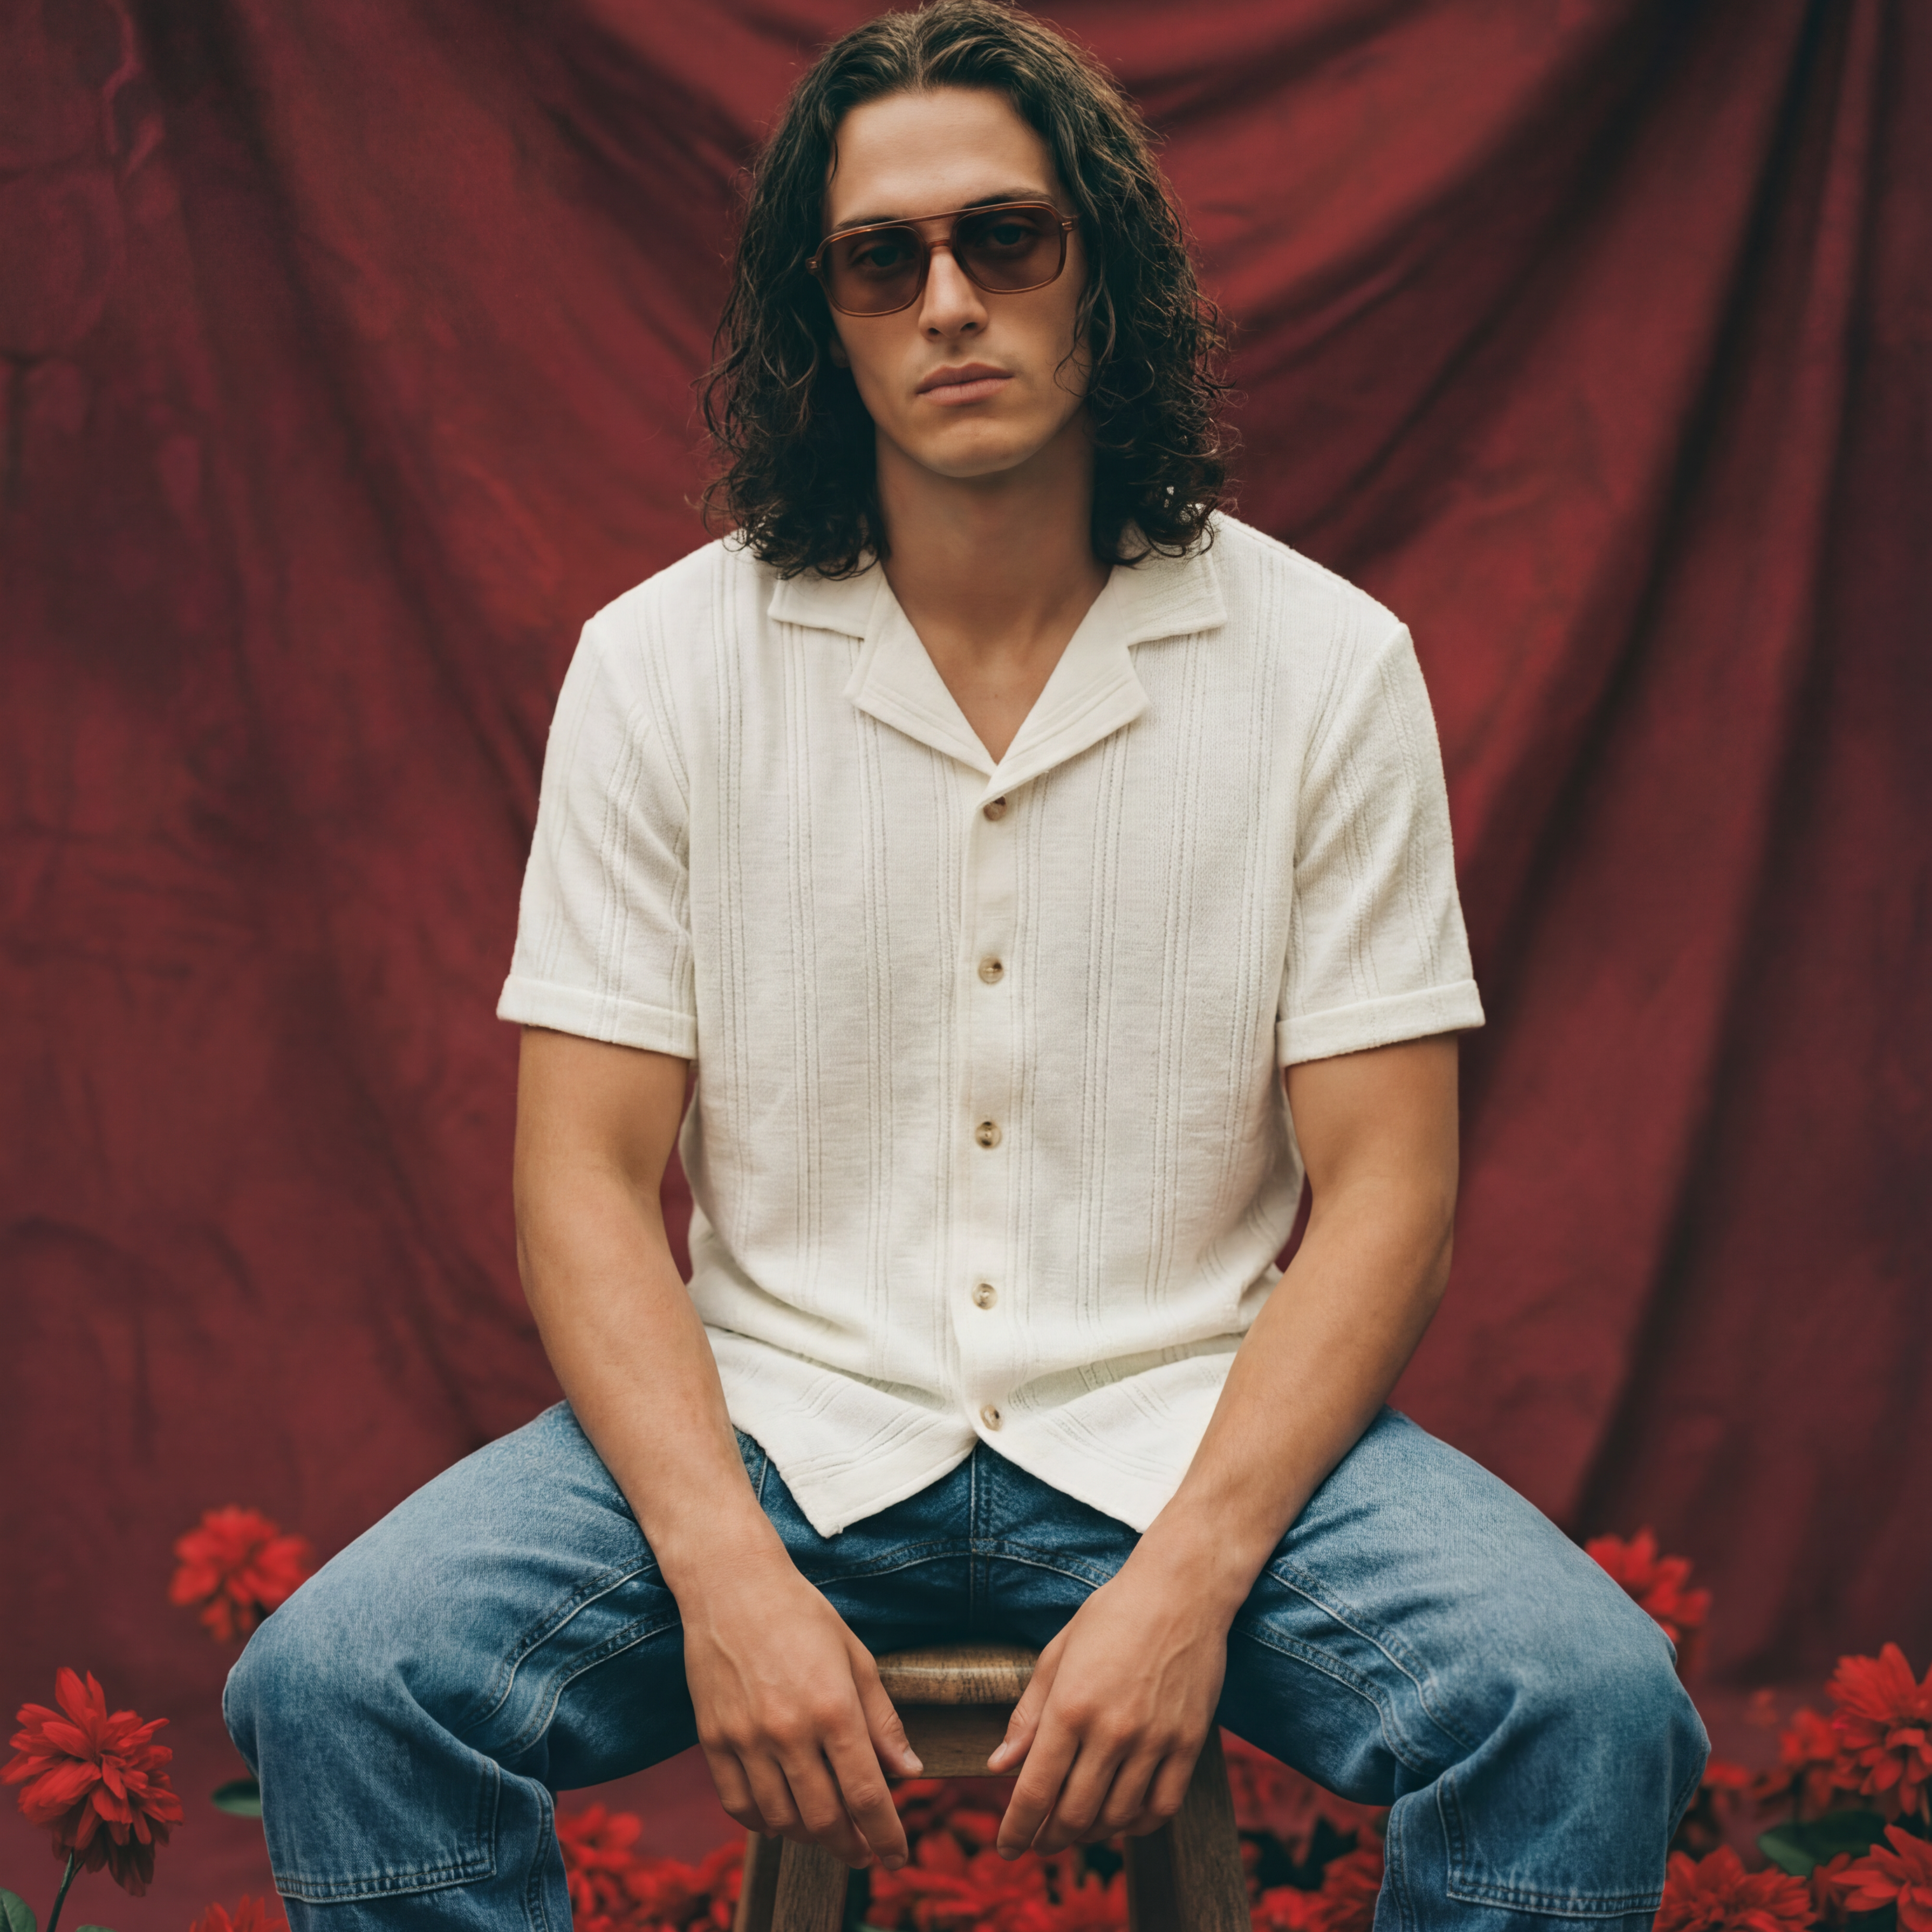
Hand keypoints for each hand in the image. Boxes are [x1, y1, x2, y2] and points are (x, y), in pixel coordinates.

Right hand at [677, 1536, 921, 1868]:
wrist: (732, 1586)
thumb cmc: (802, 1615)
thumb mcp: (856, 1658)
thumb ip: (883, 1720)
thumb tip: (909, 1771)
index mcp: (833, 1708)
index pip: (867, 1795)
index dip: (887, 1836)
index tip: (898, 1858)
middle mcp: (789, 1731)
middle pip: (825, 1819)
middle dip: (850, 1846)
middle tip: (863, 1853)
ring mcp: (746, 1739)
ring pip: (782, 1820)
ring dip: (809, 1837)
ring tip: (826, 1832)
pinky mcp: (713, 1740)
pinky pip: (738, 1805)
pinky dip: (763, 1823)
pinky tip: (780, 1818)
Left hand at [987, 1545, 1230, 1855]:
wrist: (1182, 1591)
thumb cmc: (1112, 1615)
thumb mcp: (1058, 1654)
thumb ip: (1028, 1715)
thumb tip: (998, 1766)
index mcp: (1070, 1706)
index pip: (1034, 1790)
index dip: (1016, 1829)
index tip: (1006, 1849)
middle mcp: (1112, 1730)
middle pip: (1074, 1814)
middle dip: (1050, 1838)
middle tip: (1039, 1843)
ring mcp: (1155, 1740)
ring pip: (1117, 1817)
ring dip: (1091, 1834)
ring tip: (1076, 1830)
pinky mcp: (1189, 1743)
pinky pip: (1163, 1806)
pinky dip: (1139, 1825)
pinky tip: (1122, 1819)